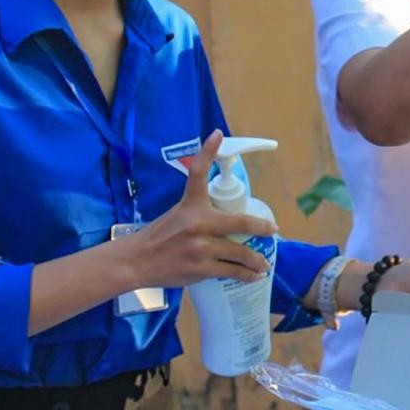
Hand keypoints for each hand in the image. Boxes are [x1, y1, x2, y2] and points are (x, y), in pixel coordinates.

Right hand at [117, 131, 277, 288]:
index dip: (208, 151)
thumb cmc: (159, 237)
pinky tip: (252, 275)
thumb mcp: (177, 214)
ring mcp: (201, 247)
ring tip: (263, 264)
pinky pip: (232, 271)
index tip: (218, 134)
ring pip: (241, 253)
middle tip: (273, 230)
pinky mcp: (201, 268)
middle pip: (240, 223)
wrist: (136, 261)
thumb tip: (226, 216)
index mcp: (190, 205)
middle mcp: (197, 223)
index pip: (198, 172)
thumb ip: (200, 212)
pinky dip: (246, 274)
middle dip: (261, 228)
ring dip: (256, 260)